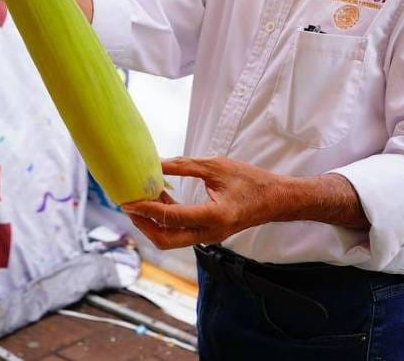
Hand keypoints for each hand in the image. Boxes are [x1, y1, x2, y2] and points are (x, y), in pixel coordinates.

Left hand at [120, 157, 287, 248]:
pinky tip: (159, 198)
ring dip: (152, 223)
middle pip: (165, 239)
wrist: (276, 200)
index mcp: (215, 216)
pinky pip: (179, 233)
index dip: (146, 209)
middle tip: (127, 204)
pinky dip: (165, 220)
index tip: (127, 200)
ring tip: (139, 199)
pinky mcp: (207, 235)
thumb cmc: (251, 180)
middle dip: (142, 224)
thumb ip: (185, 165)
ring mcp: (209, 237)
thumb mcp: (216, 166)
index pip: (172, 217)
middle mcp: (210, 233)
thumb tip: (156, 163)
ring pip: (170, 239)